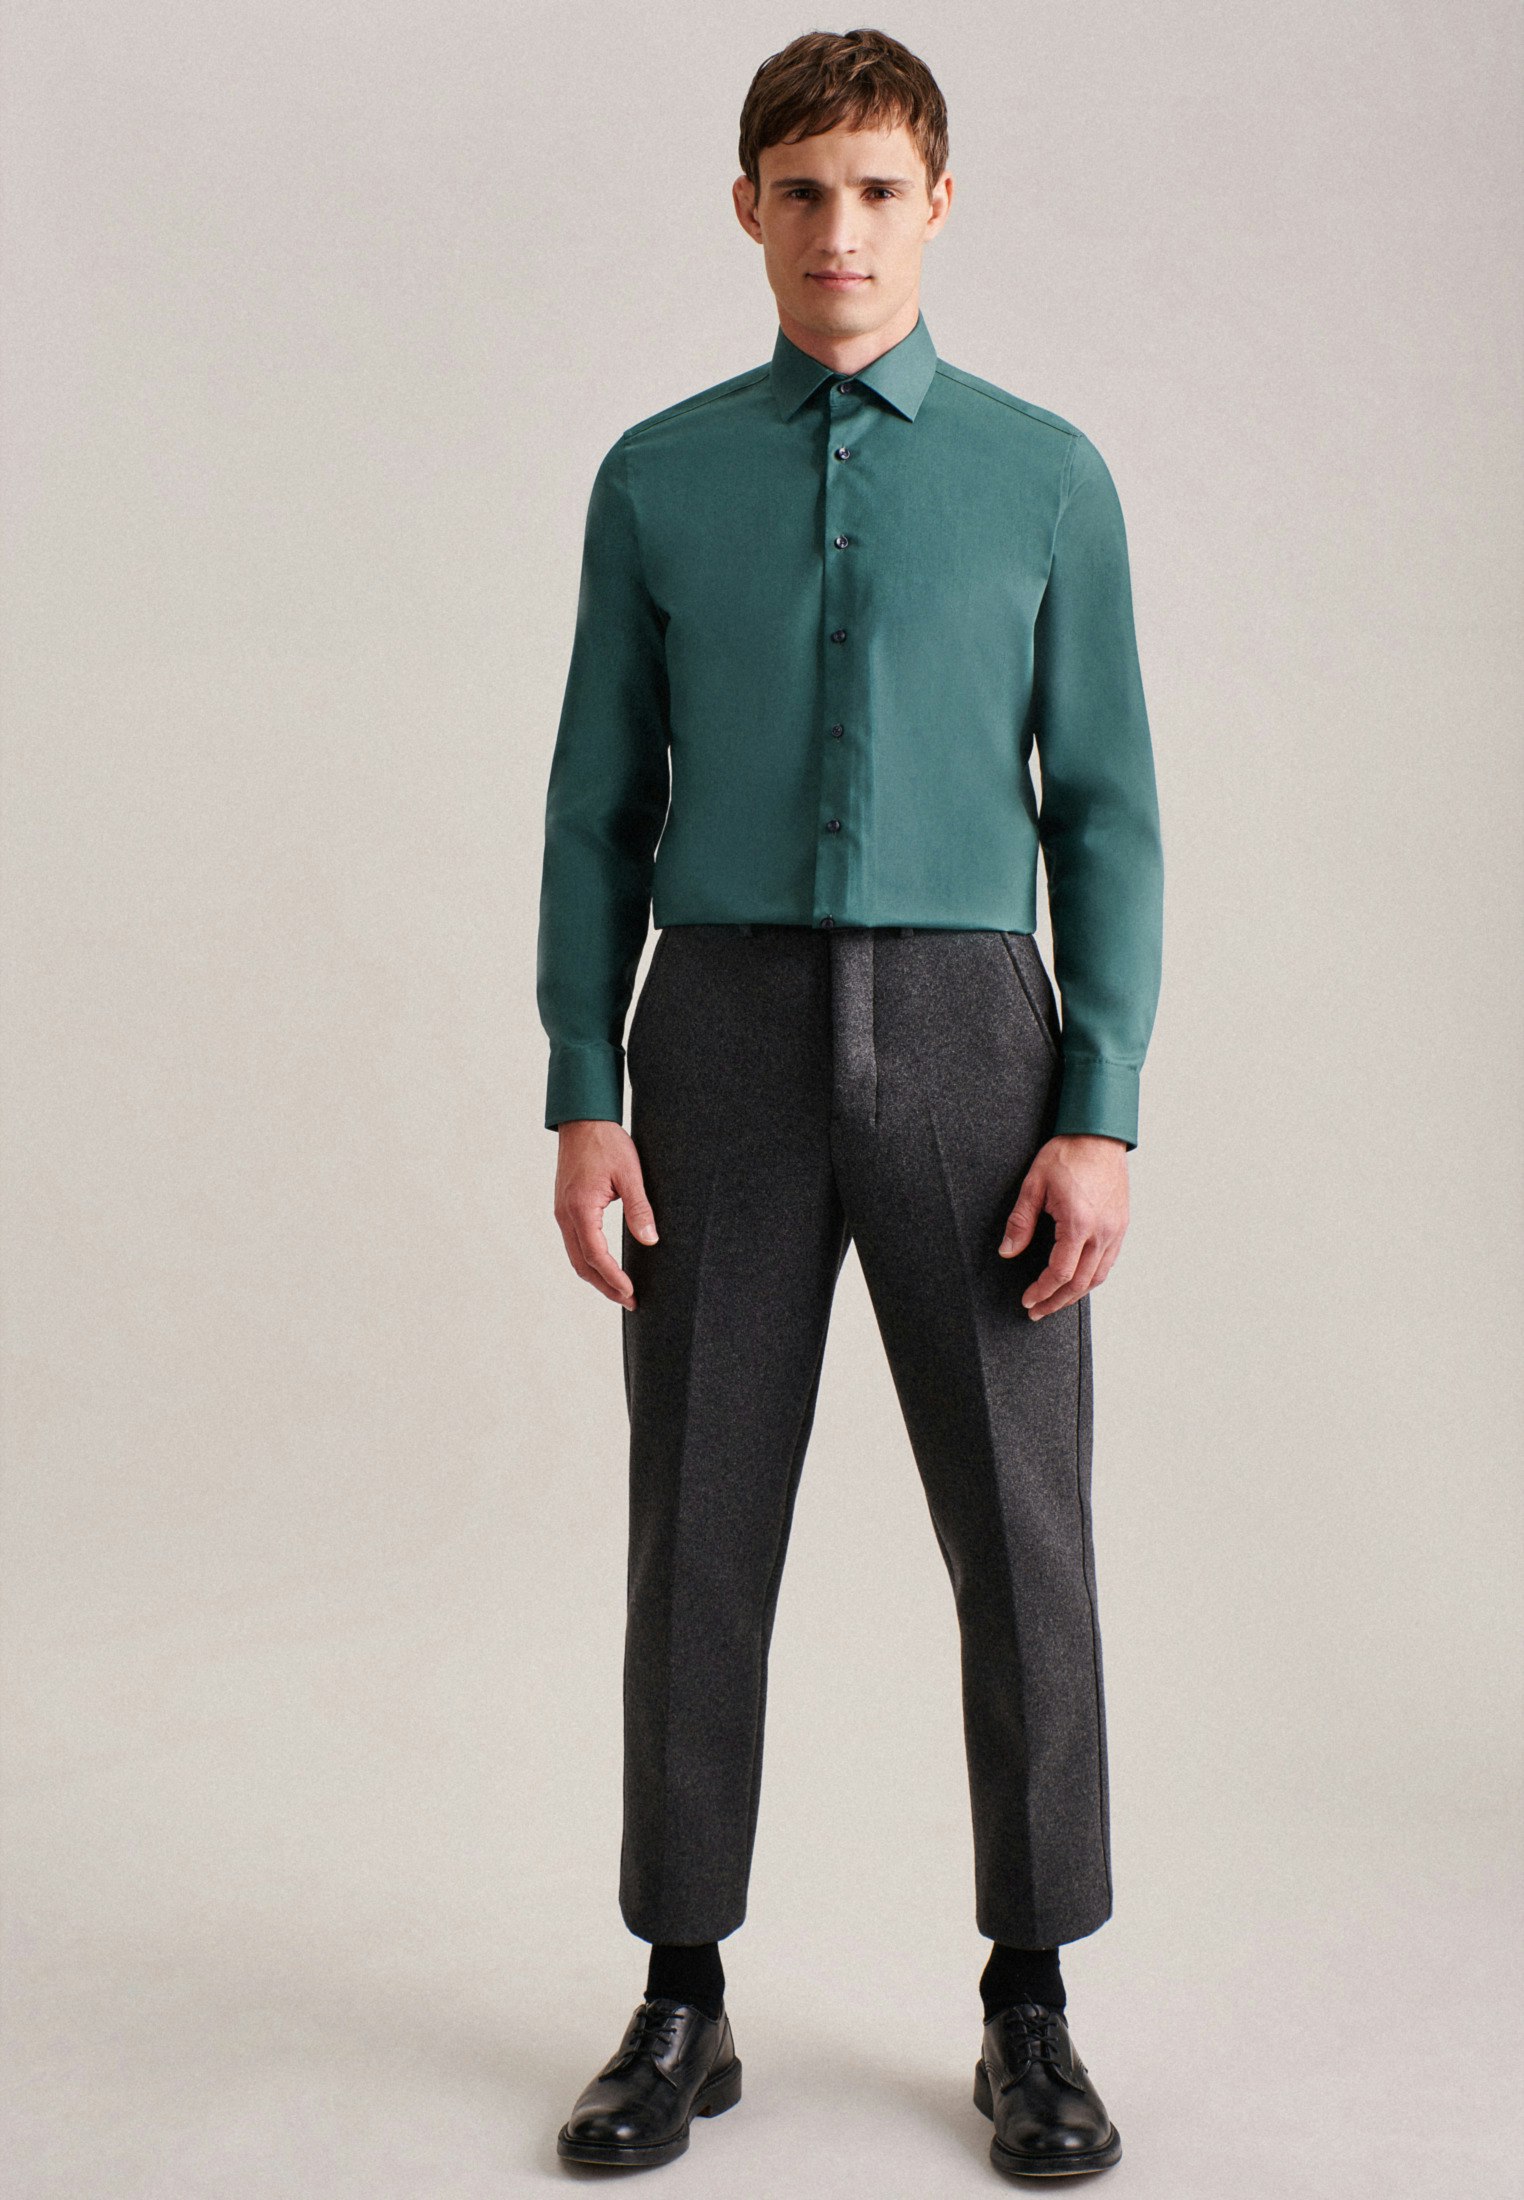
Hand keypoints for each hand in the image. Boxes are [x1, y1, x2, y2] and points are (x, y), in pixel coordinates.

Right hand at [553, 1120, 659, 1308]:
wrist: (582, 1120)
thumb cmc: (607, 1143)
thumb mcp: (631, 1173)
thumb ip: (639, 1208)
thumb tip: (650, 1240)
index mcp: (580, 1208)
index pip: (596, 1256)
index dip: (613, 1278)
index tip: (631, 1293)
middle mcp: (566, 1215)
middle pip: (582, 1264)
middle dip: (605, 1286)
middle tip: (630, 1302)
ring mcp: (562, 1212)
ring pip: (575, 1256)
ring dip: (596, 1276)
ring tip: (620, 1291)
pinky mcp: (565, 1208)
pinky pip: (574, 1243)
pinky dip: (589, 1261)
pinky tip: (605, 1266)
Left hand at [999, 1133, 1129, 1319]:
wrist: (1098, 1135)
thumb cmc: (1067, 1154)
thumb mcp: (1034, 1184)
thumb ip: (1020, 1221)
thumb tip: (1008, 1251)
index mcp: (1078, 1222)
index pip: (1060, 1272)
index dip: (1042, 1291)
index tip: (1027, 1300)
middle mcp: (1101, 1231)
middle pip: (1080, 1283)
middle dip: (1056, 1301)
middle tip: (1037, 1311)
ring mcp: (1115, 1230)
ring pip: (1097, 1277)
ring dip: (1074, 1295)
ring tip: (1054, 1302)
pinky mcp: (1121, 1226)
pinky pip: (1108, 1262)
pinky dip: (1091, 1278)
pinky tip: (1077, 1281)